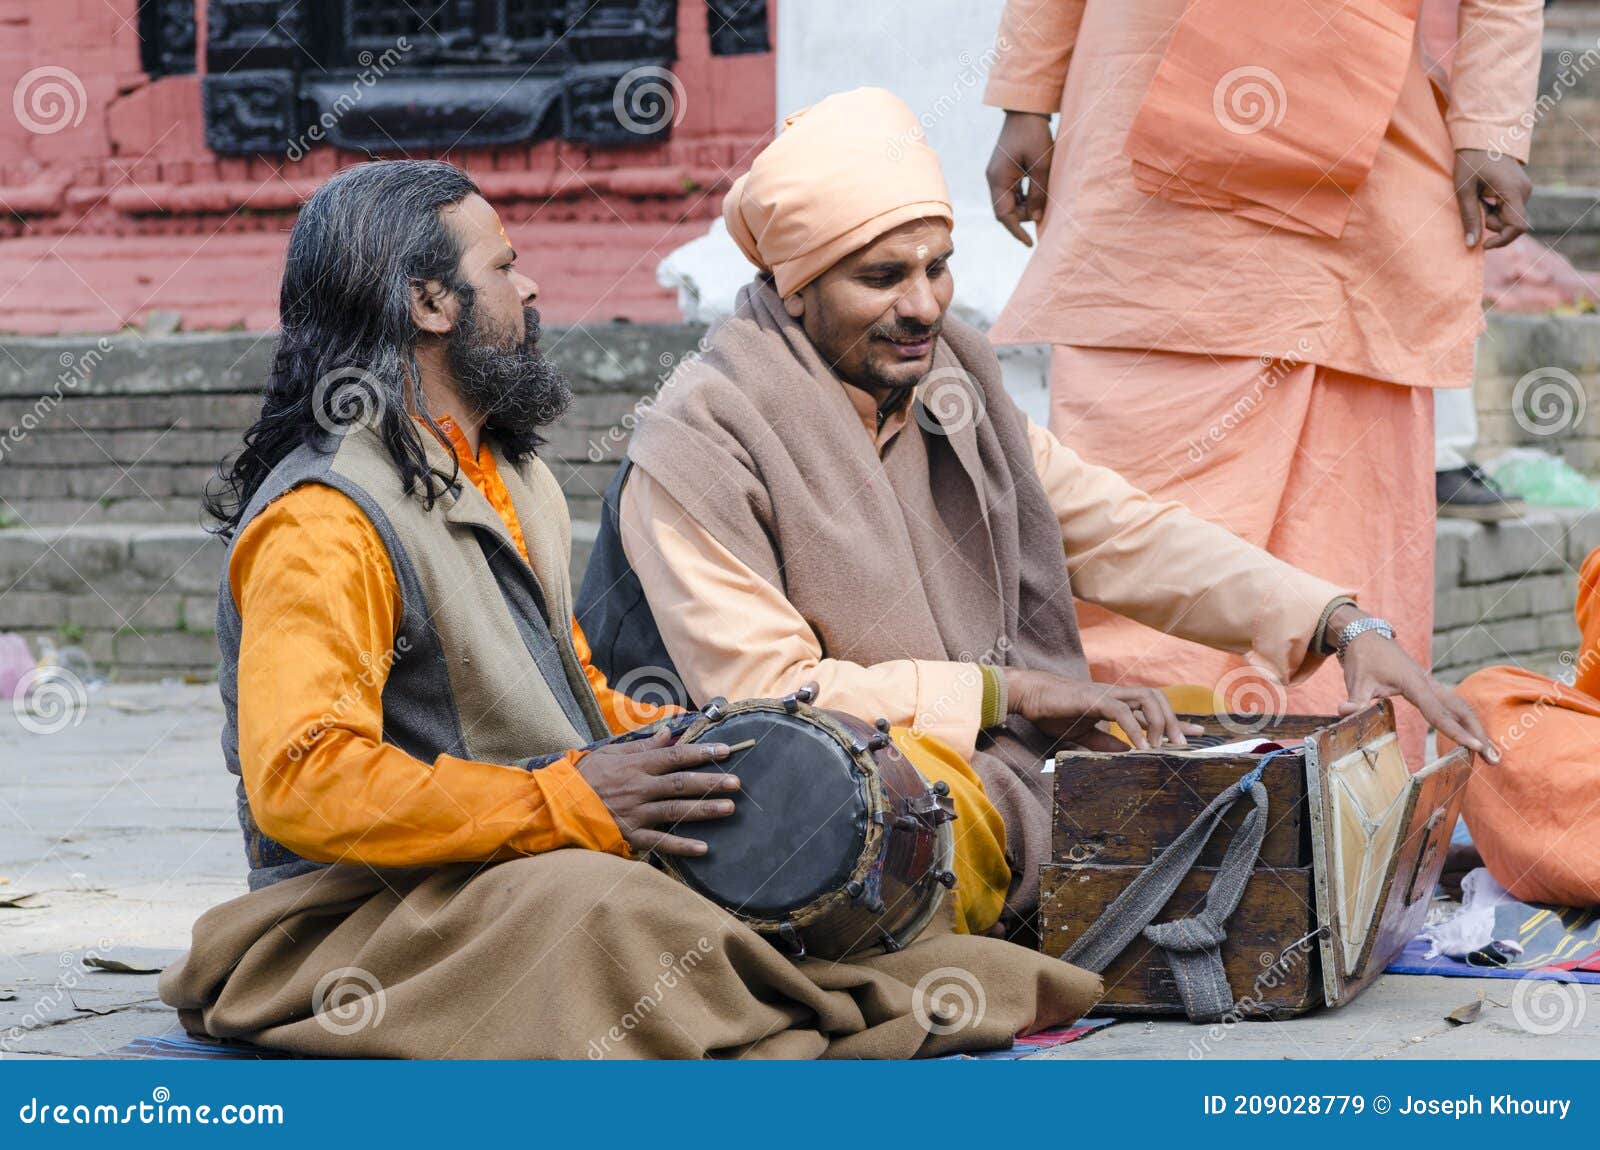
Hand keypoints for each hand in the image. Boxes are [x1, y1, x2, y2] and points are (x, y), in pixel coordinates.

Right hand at [575, 728, 740, 856]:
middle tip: (737, 782)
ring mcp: (635, 813)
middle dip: (710, 782)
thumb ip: (642, 746)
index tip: (724, 750)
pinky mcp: (629, 835)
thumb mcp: (610, 753)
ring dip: (704, 809)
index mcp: (636, 765)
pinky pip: (659, 842)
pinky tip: (703, 848)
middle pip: (681, 783)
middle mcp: (639, 788)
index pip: (674, 756)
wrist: (556, 806)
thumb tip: (668, 733)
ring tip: (729, 808)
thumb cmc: (584, 777)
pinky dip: (681, 846)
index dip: (701, 753)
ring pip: (675, 810)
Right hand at [986, 111, 1054, 245]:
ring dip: (1026, 206)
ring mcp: (998, 175)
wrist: (1026, 110)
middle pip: (1006, 211)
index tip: (1030, 243)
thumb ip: (1039, 192)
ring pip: (1010, 202)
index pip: (1004, 215)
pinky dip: (1024, 197)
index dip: (1017, 231)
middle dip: (1024, 216)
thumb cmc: (1034, 134)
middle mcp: (994, 180)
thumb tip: (1037, 218)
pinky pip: (1012, 192)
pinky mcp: (1004, 171)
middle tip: (1045, 208)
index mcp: (998, 179)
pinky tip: (1037, 192)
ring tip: (1044, 196)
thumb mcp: (1041, 165)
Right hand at [1004, 668, 1205, 749]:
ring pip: (1146, 698)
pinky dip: (1134, 729)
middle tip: (1182, 745)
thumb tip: (1129, 754)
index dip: (1176, 720)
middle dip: (1173, 720)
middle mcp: (1116, 694)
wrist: (1031, 697)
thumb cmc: (1054, 713)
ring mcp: (1107, 694)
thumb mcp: (1085, 735)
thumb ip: (1107, 743)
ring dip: (1159, 722)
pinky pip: (1122, 711)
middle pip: (1157, 698)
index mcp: (1116, 702)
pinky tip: (1139, 746)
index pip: (1153, 708)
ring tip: (1162, 746)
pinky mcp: (1094, 698)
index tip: (1197, 733)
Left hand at [1333, 625, 1498, 763]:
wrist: (1366, 636)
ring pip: (1461, 707)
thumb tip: (1344, 711)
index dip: (1457, 732)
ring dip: (1477, 729)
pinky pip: (1452, 706)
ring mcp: (1431, 685)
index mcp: (1414, 683)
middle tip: (1494, 759)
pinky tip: (1473, 737)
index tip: (1476, 748)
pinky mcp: (1428, 688)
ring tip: (1491, 754)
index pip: (1439, 713)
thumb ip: (1354, 699)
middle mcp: (1428, 684)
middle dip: (1479, 734)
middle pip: (1461, 710)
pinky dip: (1465, 722)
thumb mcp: (1355, 680)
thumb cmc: (1363, 658)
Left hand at [1453, 148, 1531, 250]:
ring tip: (1478, 196)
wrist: (1482, 137)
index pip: (1518, 227)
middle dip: (1490, 223)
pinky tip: (1484, 195)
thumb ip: (1469, 218)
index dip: (1502, 240)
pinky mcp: (1520, 188)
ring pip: (1509, 217)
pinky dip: (1494, 208)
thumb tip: (1471, 245)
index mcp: (1514, 191)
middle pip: (1511, 224)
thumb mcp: (1464, 190)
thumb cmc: (1470, 161)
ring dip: (1490, 215)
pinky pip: (1509, 208)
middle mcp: (1525, 191)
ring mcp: (1524, 189)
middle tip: (1474, 205)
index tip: (1484, 244)